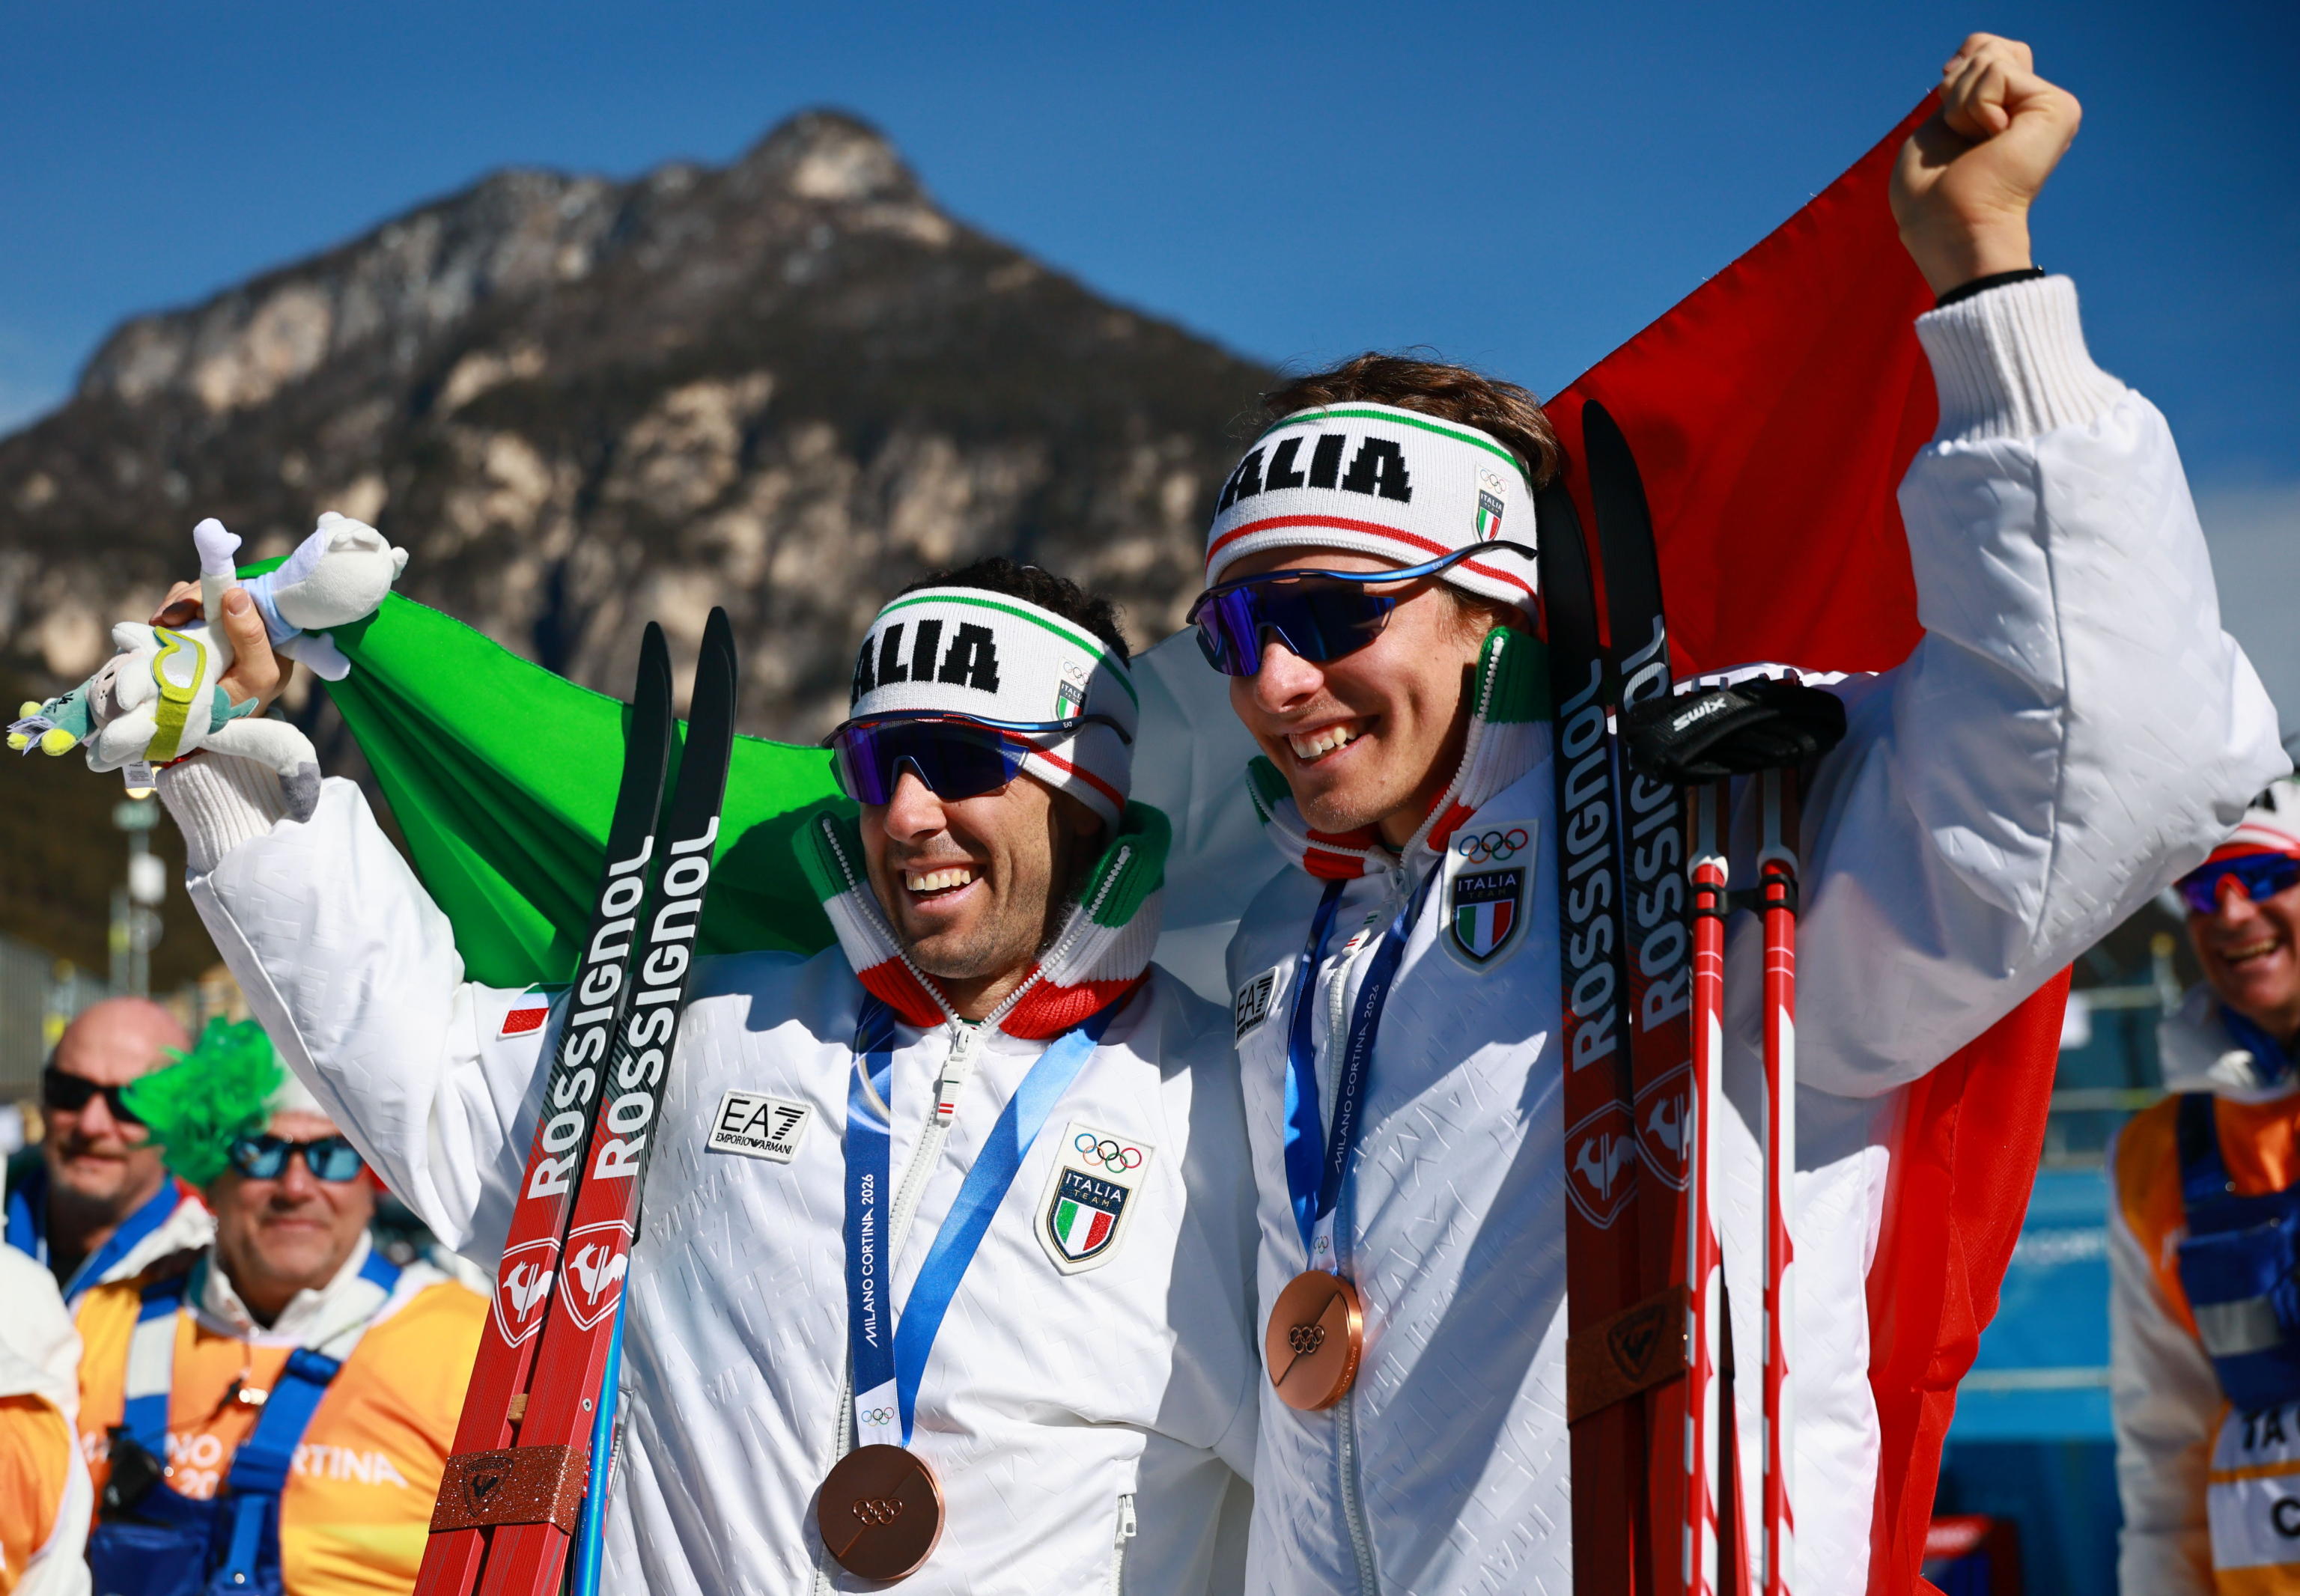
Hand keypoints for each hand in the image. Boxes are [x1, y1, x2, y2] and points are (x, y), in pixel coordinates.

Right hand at [150, 582, 292, 713]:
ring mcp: (222, 625)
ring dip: (176, 605)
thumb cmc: (240, 707)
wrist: (207, 728)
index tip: (200, 607)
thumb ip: (252, 638)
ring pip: (200, 596)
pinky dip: (169, 610)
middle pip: (222, 591)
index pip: (254, 594)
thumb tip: (235, 594)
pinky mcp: (198, 629)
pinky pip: (183, 606)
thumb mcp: (256, 677)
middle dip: (192, 598)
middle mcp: (250, 624)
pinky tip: (158, 625)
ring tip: (159, 624)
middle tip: (168, 618)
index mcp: (274, 633)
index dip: (225, 591)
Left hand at [1891, 34, 2081, 294]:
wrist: (1951, 230)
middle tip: (1961, 137)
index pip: (1984, 51)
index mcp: (2006, 112)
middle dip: (1955, 87)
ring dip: (1960, 105)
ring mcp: (2048, 107)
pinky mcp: (2057, 108)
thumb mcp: (1939, 122)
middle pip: (1989, 47)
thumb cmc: (1932, 196)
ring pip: (1989, 58)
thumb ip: (1964, 79)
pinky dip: (1973, 108)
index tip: (1946, 110)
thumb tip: (1985, 47)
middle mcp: (2032, 108)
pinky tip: (1990, 142)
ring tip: (1975, 146)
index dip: (1957, 69)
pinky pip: (1996, 73)